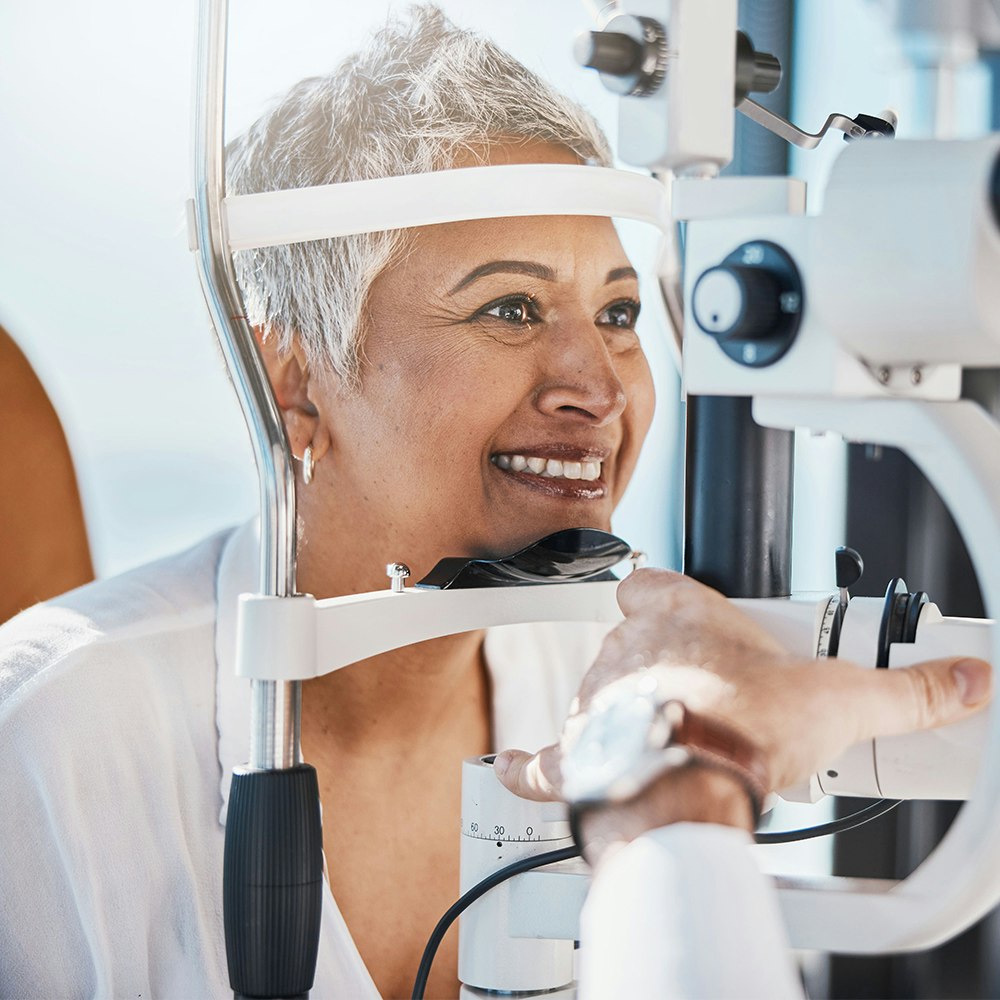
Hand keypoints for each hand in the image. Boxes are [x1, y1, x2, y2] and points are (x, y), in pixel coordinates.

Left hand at [494, 568, 991, 804]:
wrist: (694, 782)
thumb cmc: (750, 728)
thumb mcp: (843, 699)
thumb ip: (906, 688)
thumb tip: (964, 680)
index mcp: (682, 619)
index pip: (653, 583)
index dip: (663, 595)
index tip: (682, 611)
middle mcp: (630, 650)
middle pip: (628, 643)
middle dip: (657, 666)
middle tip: (699, 699)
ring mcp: (597, 700)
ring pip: (595, 693)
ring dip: (617, 713)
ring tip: (663, 742)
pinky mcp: (577, 754)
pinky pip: (543, 756)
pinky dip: (534, 765)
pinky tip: (518, 768)